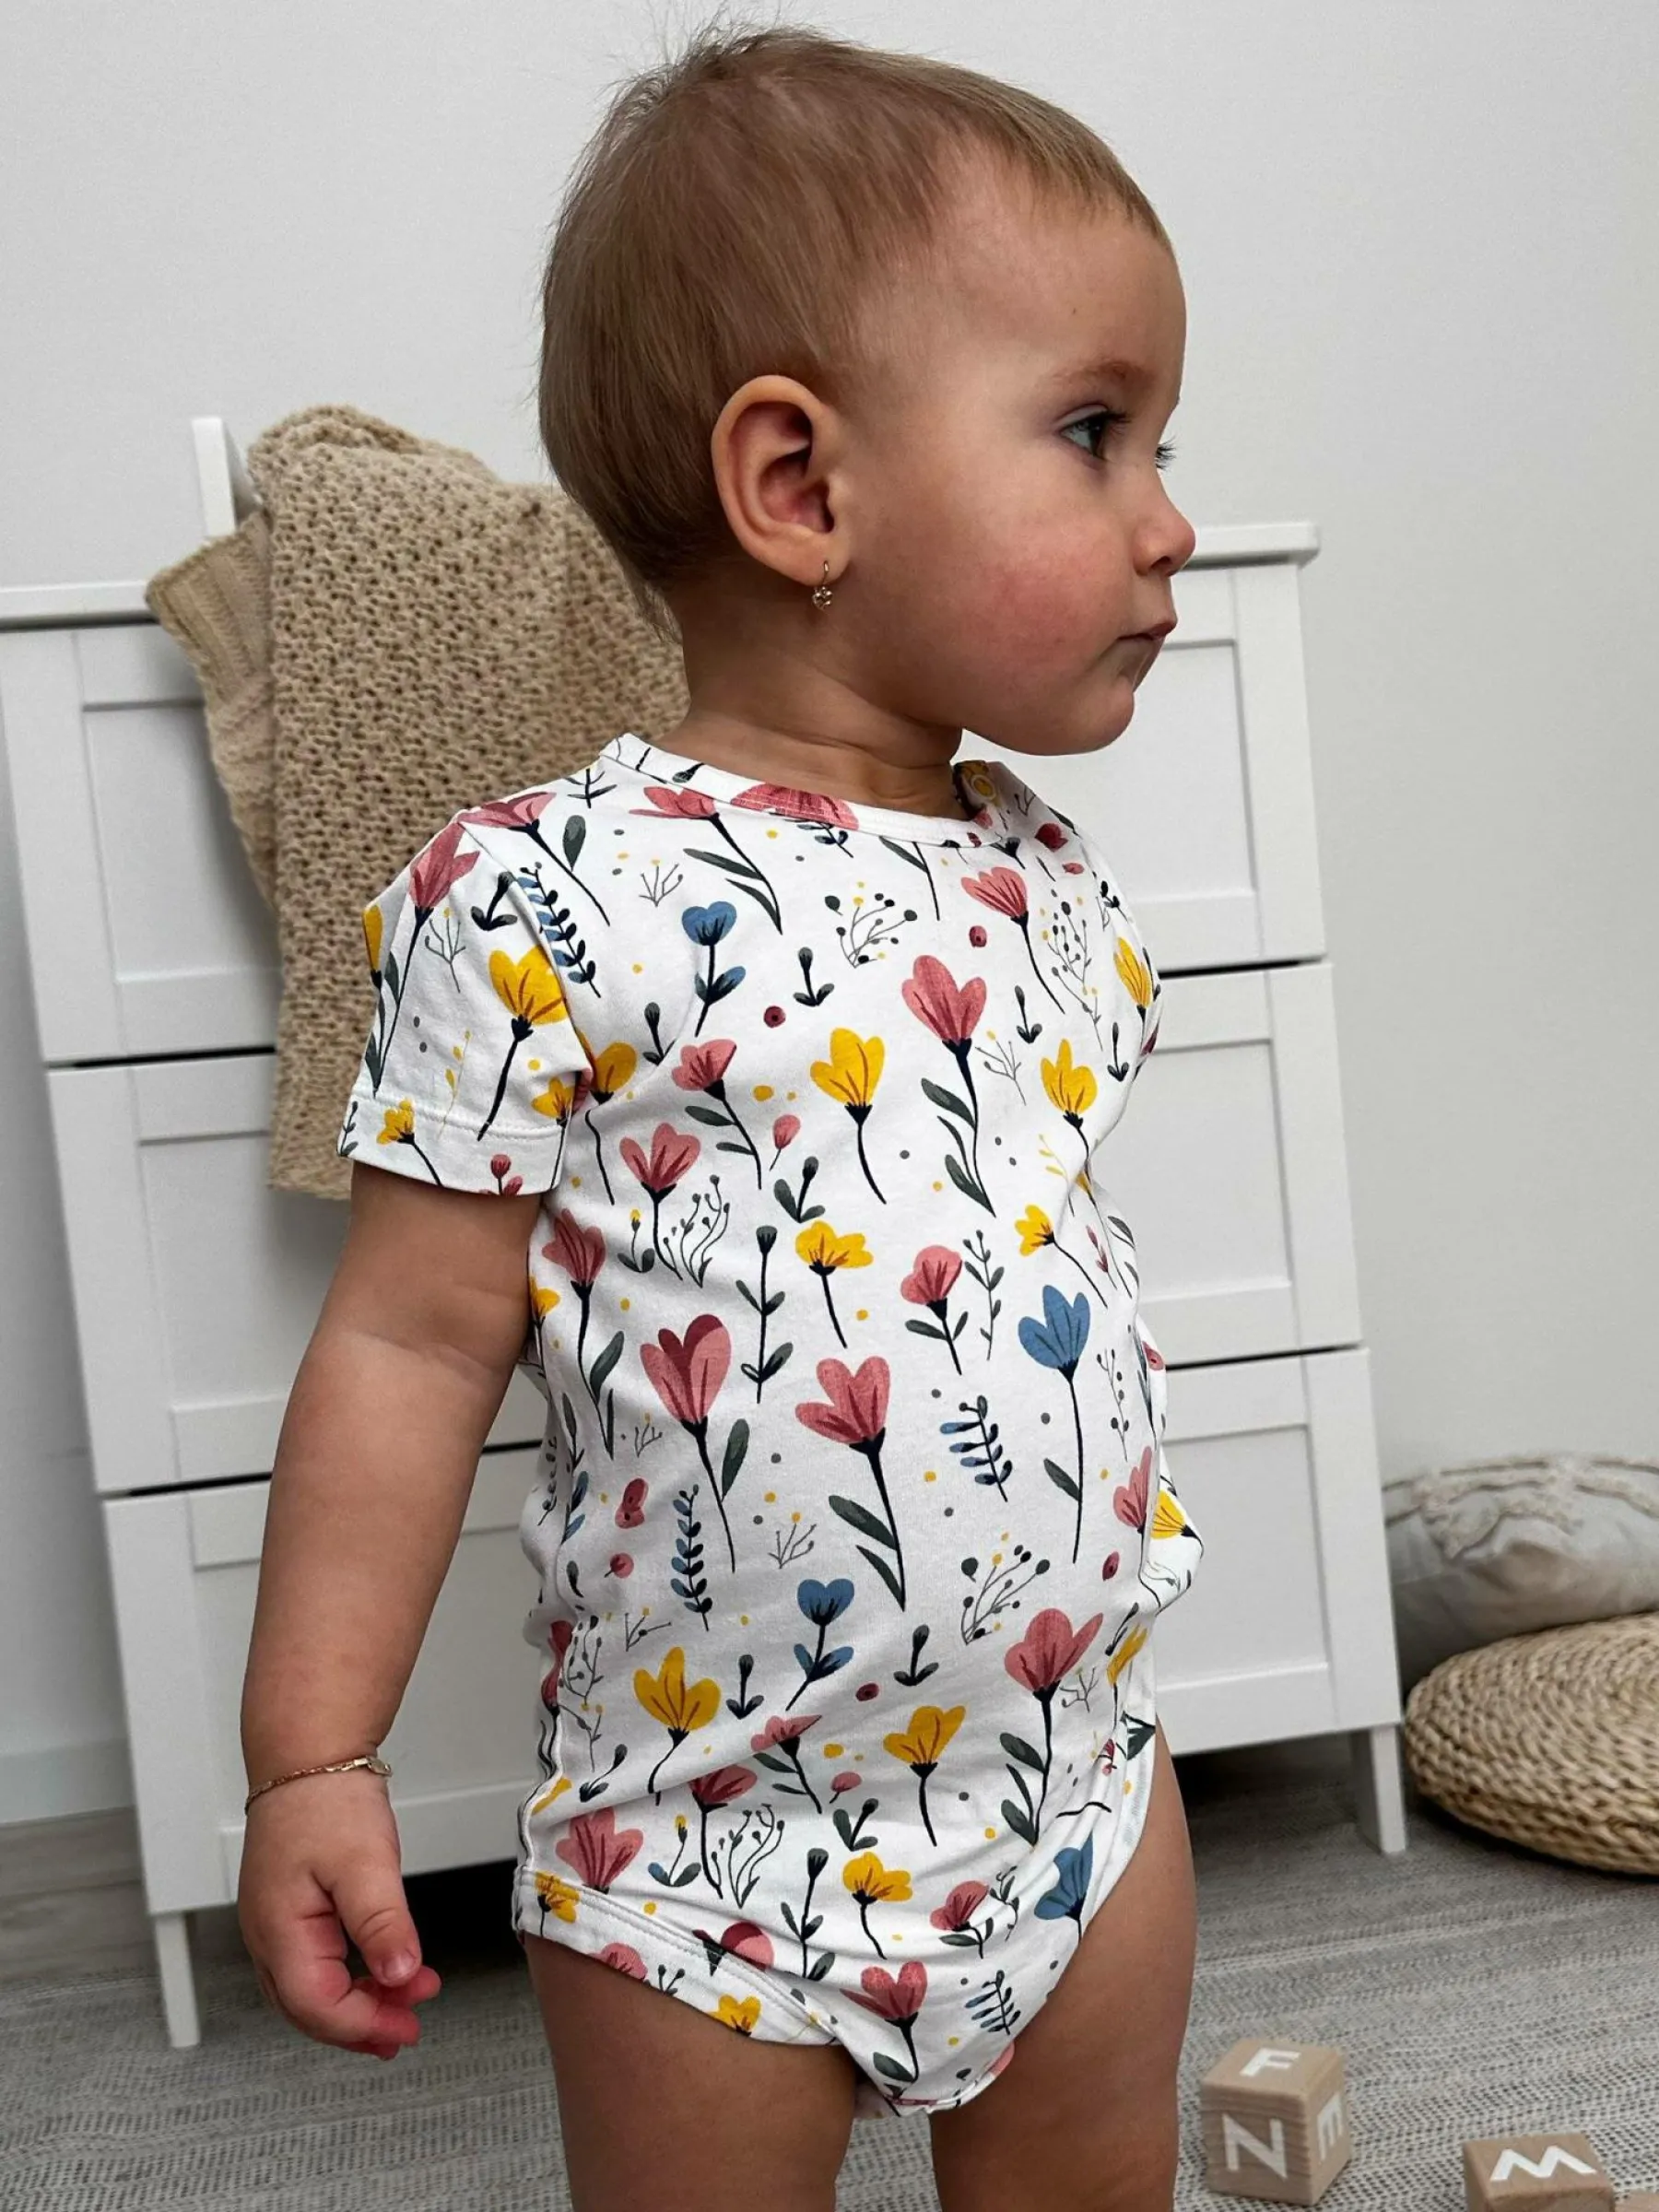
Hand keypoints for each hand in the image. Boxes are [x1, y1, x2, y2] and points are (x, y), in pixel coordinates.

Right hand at [237, 1770, 442, 2058]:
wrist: (306, 1754)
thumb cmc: (326, 1800)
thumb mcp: (366, 1862)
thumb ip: (382, 1924)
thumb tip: (401, 1976)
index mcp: (278, 1931)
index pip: (316, 2005)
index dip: (363, 2024)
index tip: (407, 2027)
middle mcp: (266, 1936)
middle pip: (307, 2008)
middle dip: (360, 2024)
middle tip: (408, 2027)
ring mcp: (272, 1924)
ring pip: (307, 1989)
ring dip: (354, 2004)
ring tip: (401, 2006)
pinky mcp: (286, 1910)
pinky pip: (310, 1964)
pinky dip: (345, 1979)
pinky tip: (376, 1973)